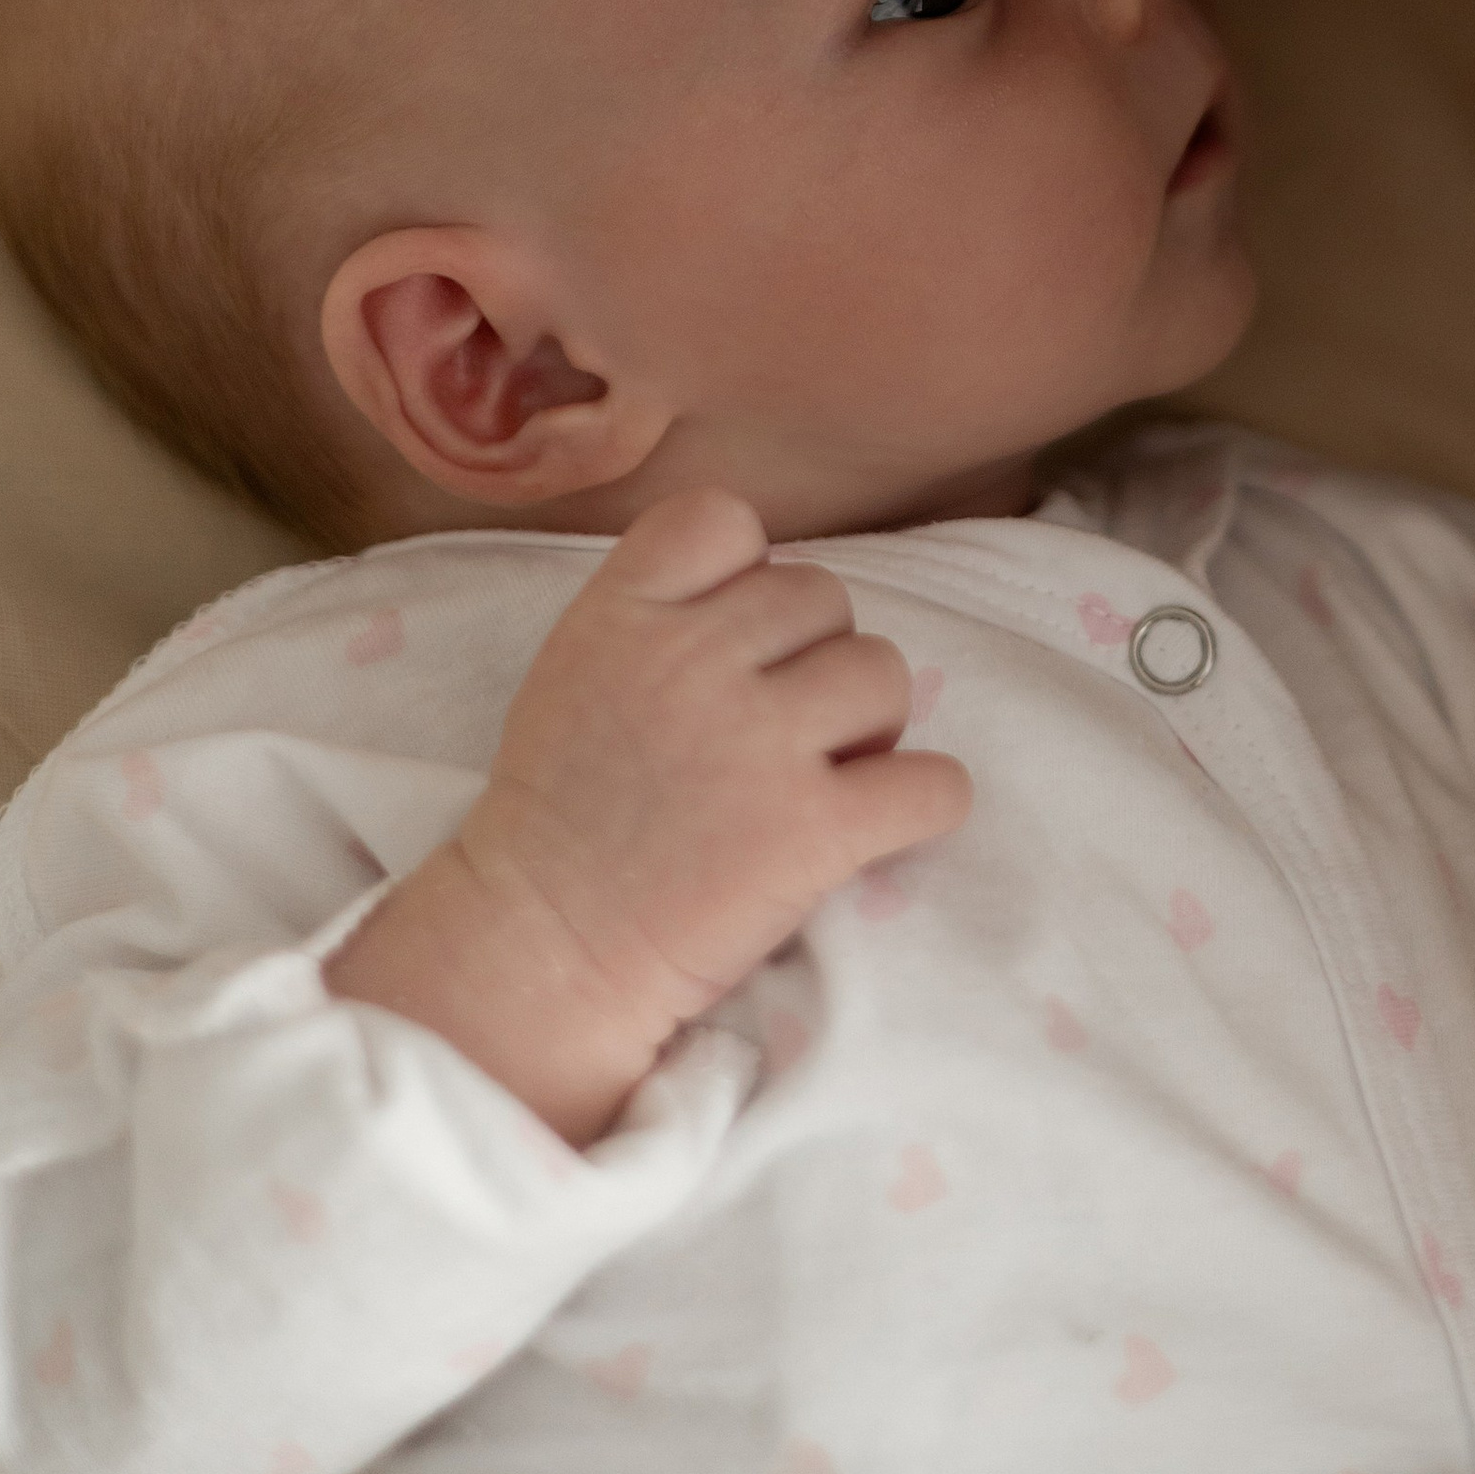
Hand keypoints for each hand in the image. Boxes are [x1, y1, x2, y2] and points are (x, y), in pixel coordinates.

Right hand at [327, 490, 968, 1143]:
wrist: (540, 955)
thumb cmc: (562, 814)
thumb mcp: (575, 668)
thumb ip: (660, 608)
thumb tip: (770, 582)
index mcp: (623, 614)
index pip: (724, 518)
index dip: (745, 573)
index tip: (730, 643)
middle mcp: (692, 663)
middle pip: (822, 597)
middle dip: (812, 659)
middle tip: (776, 732)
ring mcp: (755, 745)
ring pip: (886, 671)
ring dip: (868, 724)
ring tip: (819, 776)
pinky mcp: (810, 832)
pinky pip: (933, 782)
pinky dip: (924, 804)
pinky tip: (880, 827)